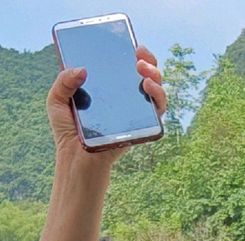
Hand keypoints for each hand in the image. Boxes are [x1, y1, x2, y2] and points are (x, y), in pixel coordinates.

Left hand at [47, 45, 166, 168]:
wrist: (78, 160)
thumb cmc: (69, 133)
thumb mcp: (56, 101)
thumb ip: (63, 81)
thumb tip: (82, 69)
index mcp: (109, 90)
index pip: (127, 69)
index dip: (135, 56)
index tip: (132, 47)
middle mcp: (125, 101)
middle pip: (147, 77)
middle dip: (149, 63)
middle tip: (139, 58)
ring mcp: (135, 114)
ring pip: (156, 92)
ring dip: (156, 77)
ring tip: (143, 72)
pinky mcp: (142, 128)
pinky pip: (158, 112)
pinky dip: (158, 97)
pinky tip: (147, 87)